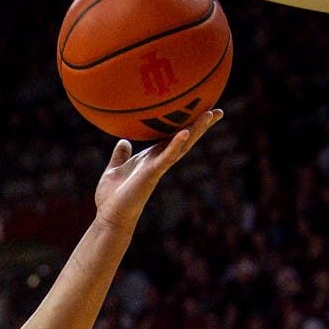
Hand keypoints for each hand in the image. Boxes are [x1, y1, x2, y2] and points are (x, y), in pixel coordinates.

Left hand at [94, 109, 220, 232]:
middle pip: (184, 140)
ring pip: (181, 146)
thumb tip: (123, 141)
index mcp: (151, 158)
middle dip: (201, 126)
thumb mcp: (115, 170)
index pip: (173, 138)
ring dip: (196, 131)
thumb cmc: (111, 198)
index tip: (200, 112)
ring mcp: (157, 168)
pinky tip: (185, 132)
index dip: (185, 125)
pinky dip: (175, 145)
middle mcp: (158, 161)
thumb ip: (121, 156)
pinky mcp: (152, 174)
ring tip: (210, 115)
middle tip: (218, 112)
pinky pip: (166, 158)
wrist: (110, 216)